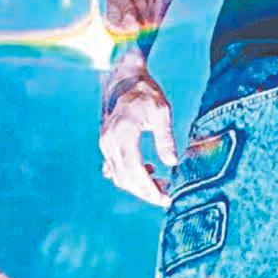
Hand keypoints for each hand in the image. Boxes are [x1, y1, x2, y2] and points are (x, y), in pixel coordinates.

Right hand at [99, 65, 176, 206]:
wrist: (124, 80)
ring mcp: (104, 144)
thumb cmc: (146, 93)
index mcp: (123, 133)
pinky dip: (128, 177)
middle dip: (145, 192)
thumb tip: (172, 163)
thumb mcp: (162, 111)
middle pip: (125, 178)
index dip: (149, 188)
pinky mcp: (105, 144)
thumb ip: (165, 138)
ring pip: (118, 176)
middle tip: (166, 197)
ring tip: (161, 184)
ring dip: (138, 186)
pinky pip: (114, 169)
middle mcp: (109, 141)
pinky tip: (147, 171)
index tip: (165, 198)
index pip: (134, 170)